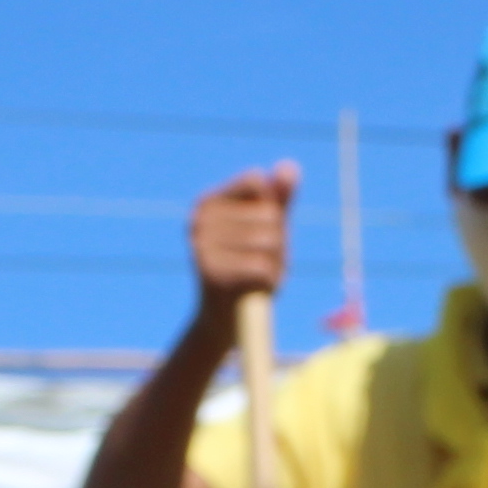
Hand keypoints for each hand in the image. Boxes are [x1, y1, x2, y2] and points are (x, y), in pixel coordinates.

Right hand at [188, 164, 294, 311]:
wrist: (227, 321)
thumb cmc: (250, 269)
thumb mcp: (268, 230)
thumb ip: (279, 199)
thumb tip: (289, 166)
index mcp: (207, 203)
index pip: (257, 182)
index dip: (271, 209)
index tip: (258, 232)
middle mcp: (198, 220)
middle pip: (269, 214)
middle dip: (278, 242)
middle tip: (259, 263)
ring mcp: (201, 247)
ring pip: (269, 240)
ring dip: (276, 263)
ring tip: (257, 277)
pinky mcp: (210, 274)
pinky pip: (263, 267)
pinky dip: (269, 281)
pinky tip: (253, 290)